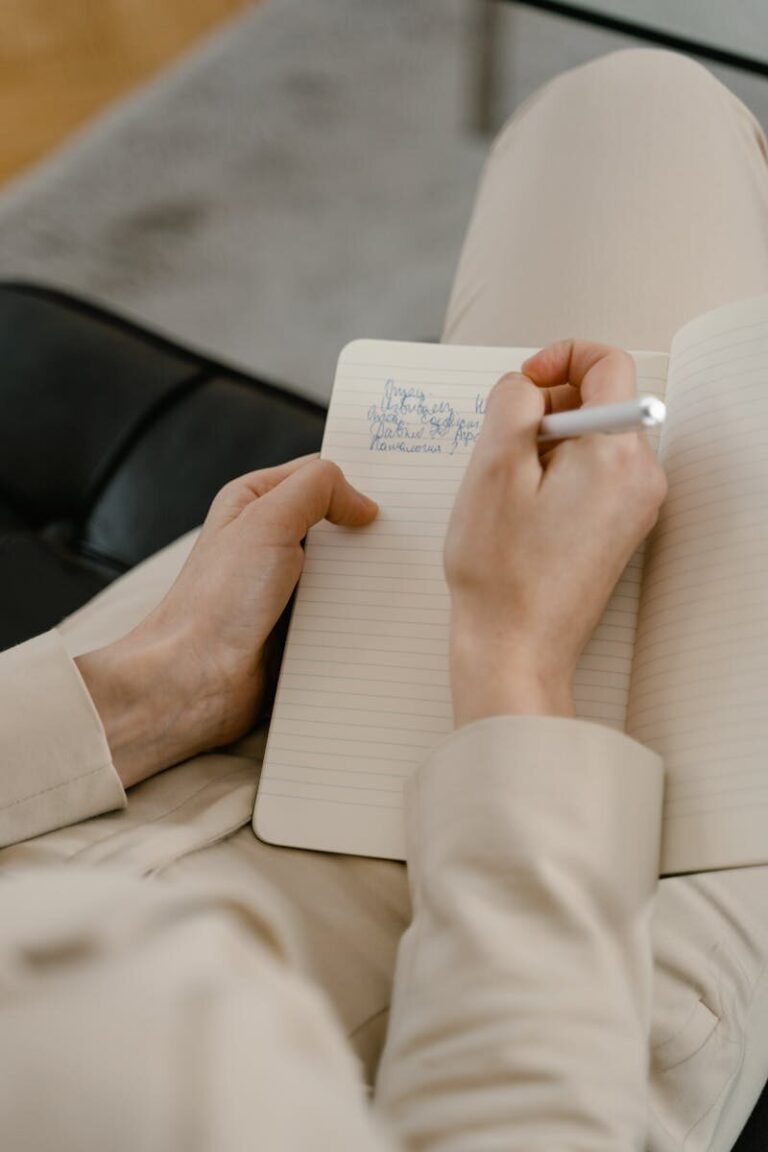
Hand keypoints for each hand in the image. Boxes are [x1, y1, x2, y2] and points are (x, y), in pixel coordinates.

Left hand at [76, 456, 377, 786]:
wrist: (196, 682)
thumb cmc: (216, 602)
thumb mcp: (266, 521)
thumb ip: (316, 490)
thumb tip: (362, 503)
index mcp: (254, 502)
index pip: (318, 475)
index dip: (356, 480)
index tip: (398, 493)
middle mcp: (268, 540)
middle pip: (337, 523)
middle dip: (369, 532)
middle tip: (408, 539)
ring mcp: (284, 585)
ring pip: (344, 570)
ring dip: (368, 579)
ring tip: (400, 581)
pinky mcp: (298, 626)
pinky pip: (341, 612)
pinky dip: (360, 615)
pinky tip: (383, 617)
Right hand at [444, 340, 667, 726]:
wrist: (516, 648)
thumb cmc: (500, 571)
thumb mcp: (492, 466)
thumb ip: (512, 402)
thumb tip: (526, 385)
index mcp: (617, 454)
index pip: (609, 364)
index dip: (560, 358)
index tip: (524, 385)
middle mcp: (641, 477)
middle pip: (601, 401)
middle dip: (548, 407)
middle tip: (504, 445)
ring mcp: (635, 506)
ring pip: (593, 438)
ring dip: (548, 443)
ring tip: (509, 487)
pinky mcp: (620, 529)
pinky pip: (593, 474)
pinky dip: (558, 473)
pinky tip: (523, 510)